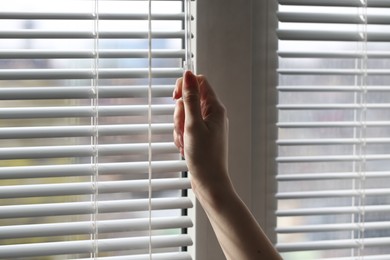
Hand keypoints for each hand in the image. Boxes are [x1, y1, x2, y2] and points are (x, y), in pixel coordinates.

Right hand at [173, 71, 229, 192]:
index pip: (199, 82)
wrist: (208, 181)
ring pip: (184, 115)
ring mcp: (206, 126)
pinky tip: (185, 148)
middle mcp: (212, 114)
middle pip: (189, 100)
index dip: (185, 86)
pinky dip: (181, 136)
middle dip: (180, 114)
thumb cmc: (204, 156)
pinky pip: (185, 128)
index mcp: (215, 108)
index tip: (175, 98)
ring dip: (179, 128)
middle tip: (184, 129)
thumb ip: (190, 98)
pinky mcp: (200, 135)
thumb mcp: (193, 125)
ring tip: (185, 142)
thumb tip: (188, 74)